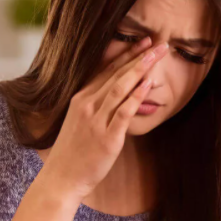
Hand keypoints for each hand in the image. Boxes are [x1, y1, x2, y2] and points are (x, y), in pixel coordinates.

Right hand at [41, 37, 167, 201]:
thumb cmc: (74, 153)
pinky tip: (148, 84)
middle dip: (139, 56)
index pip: (107, 70)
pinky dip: (136, 96)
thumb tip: (119, 100)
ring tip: (157, 56)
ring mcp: (96, 120)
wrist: (62, 178)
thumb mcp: (82, 123)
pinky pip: (123, 112)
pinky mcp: (107, 136)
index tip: (142, 42)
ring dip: (140, 69)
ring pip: (120, 87)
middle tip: (158, 43)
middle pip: (116, 74)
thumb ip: (98, 109)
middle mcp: (87, 104)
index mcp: (81, 99)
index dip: (126, 54)